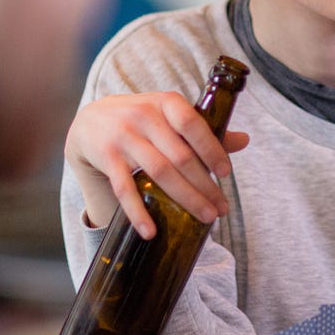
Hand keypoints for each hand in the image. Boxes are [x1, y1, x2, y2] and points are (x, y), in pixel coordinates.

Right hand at [64, 92, 250, 236]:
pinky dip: (139, 212)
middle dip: (205, 185)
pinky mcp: (106, 158)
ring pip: (159, 172)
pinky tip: (152, 231)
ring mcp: (123, 137)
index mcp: (165, 102)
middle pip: (180, 155)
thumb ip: (203, 129)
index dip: (211, 148)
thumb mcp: (169, 115)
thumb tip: (245, 140)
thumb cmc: (142, 119)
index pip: (192, 123)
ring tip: (205, 218)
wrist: (90, 121)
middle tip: (222, 209)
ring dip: (185, 198)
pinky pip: (125, 190)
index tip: (227, 173)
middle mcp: (144, 116)